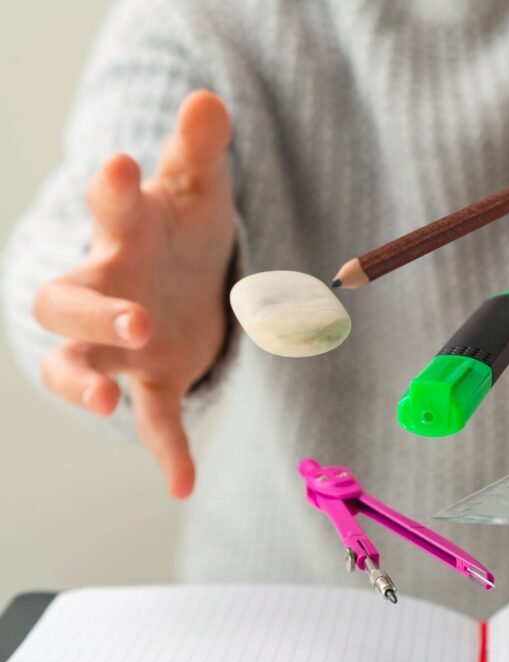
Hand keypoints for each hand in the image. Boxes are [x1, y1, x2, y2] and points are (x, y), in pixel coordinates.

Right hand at [32, 91, 235, 496]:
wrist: (178, 276)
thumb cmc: (180, 226)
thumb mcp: (198, 188)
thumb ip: (200, 149)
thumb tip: (208, 99)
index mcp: (125, 232)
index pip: (110, 208)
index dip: (114, 191)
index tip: (121, 166)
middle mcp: (106, 289)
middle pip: (68, 302)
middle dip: (94, 311)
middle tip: (132, 316)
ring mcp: (119, 343)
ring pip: (80, 365)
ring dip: (86, 381)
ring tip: (102, 403)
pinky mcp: (149, 379)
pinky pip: (149, 418)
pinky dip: (163, 449)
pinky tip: (182, 483)